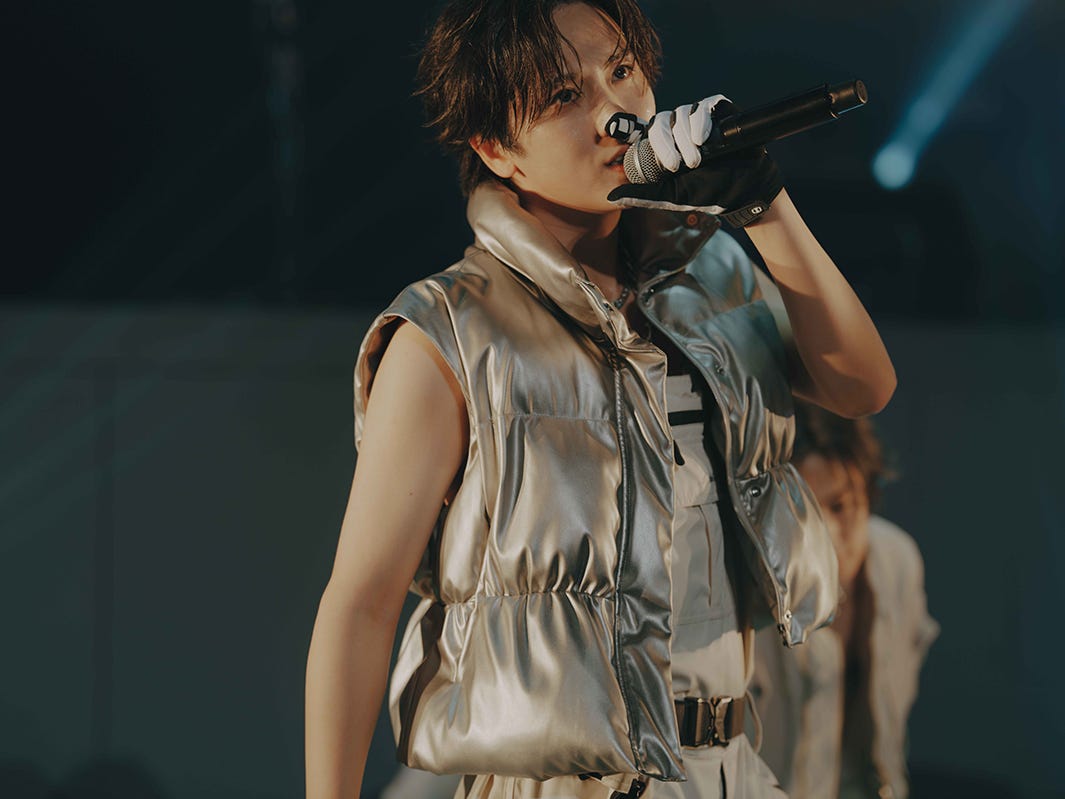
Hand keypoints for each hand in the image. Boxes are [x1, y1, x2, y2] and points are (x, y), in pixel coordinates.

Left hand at [608, 96, 783, 226]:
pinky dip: (701, 120)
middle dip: (668, 143)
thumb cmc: (708, 193)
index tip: (668, 167)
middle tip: (679, 165)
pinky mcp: (719, 110)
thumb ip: (643, 194)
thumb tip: (612, 197)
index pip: (649, 133)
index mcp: (666, 146)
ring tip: (697, 160)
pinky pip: (703, 105)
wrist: (745, 190)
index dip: (656, 145)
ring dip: (686, 137)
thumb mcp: (671, 197)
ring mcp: (699, 119)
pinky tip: (703, 138)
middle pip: (662, 120)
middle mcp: (680, 129)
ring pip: (682, 113)